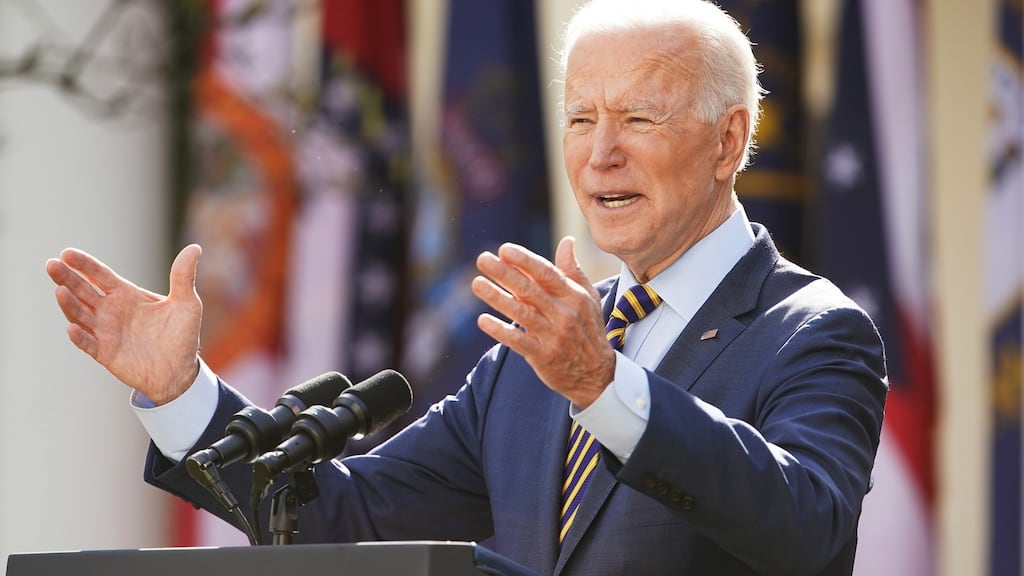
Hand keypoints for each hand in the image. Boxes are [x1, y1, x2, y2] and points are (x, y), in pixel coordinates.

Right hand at [45, 245, 203, 404]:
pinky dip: (80, 337)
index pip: (99, 275)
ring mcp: (105, 332)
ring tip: (59, 292)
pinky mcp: (106, 354)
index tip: (67, 253)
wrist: (180, 370)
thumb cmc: (181, 335)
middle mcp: (110, 311)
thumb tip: (195, 247)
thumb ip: (183, 276)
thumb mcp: (187, 303)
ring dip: (69, 305)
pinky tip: (72, 328)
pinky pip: (89, 344)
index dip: (84, 264)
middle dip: (67, 279)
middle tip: (52, 265)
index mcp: (126, 295)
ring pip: (80, 315)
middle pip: (83, 291)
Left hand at [472, 236, 614, 407]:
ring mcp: (553, 336)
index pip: (546, 273)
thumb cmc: (588, 330)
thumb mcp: (588, 298)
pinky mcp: (543, 356)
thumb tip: (568, 241)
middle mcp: (564, 314)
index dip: (525, 260)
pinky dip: (500, 330)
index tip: (504, 249)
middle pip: (530, 290)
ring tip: (477, 283)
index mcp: (573, 297)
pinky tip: (483, 320)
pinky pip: (518, 341)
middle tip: (483, 259)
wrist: (596, 374)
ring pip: (521, 313)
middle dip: (504, 273)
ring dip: (496, 297)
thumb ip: (573, 270)